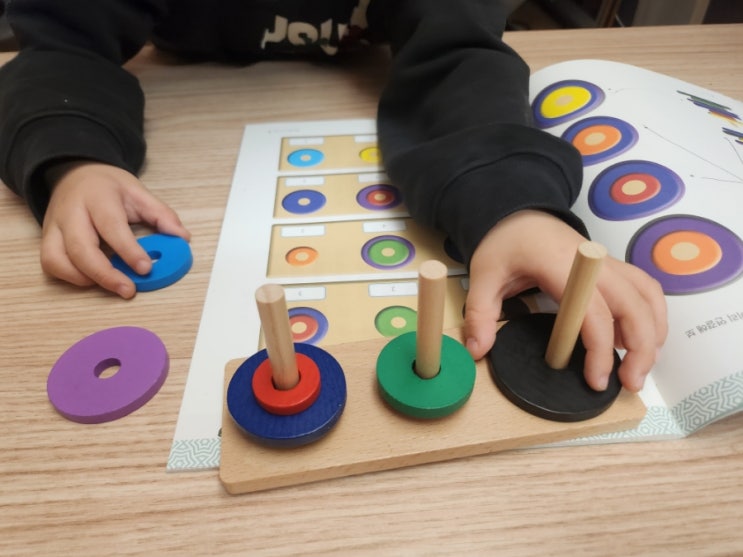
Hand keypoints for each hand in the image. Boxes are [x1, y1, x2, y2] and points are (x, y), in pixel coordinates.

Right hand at [40, 161, 190, 297]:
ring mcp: (55, 226)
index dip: (128, 250)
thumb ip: (161, 214)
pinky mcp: (47, 238)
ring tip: (113, 285)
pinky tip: (93, 279)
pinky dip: (71, 277)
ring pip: (58, 259)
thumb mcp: (138, 192)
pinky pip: (51, 264)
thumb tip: (182, 237)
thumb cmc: (108, 187)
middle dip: (105, 274)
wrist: (74, 173)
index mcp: (98, 197)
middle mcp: (71, 212)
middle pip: (80, 247)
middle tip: (128, 290)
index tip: (146, 268)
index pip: (111, 226)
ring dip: (85, 278)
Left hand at [463, 210, 666, 391]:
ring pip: (647, 297)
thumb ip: (480, 313)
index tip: (596, 380)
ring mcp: (608, 263)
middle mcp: (593, 262)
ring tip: (639, 368)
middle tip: (630, 384)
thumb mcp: (483, 275)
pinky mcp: (613, 267)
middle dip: (640, 348)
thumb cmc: (505, 243)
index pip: (593, 312)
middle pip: (634, 306)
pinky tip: (638, 340)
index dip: (600, 349)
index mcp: (560, 265)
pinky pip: (645, 290)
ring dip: (652, 333)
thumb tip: (477, 350)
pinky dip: (651, 315)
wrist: (519, 214)